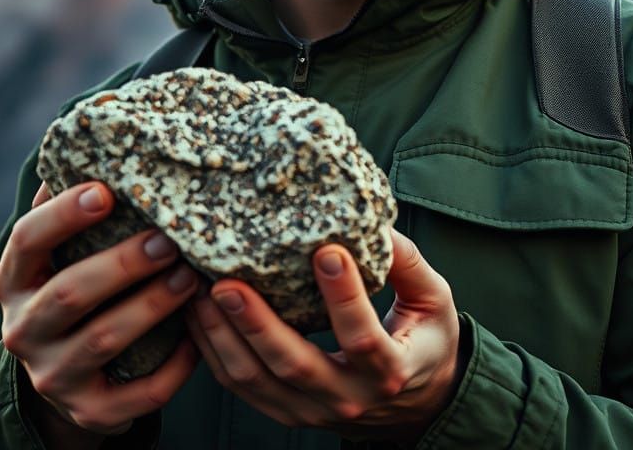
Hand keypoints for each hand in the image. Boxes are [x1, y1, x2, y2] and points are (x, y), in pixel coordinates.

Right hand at [0, 181, 201, 440]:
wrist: (68, 375)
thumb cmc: (76, 283)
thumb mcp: (63, 249)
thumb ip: (74, 201)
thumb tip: (103, 121)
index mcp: (16, 277)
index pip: (28, 240)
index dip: (65, 214)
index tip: (106, 190)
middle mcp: (23, 328)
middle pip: (71, 293)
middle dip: (124, 263)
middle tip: (169, 239)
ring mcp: (52, 375)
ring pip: (104, 340)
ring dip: (152, 305)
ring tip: (192, 277)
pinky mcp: (88, 411)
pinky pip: (135, 395)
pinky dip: (172, 368)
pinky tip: (200, 340)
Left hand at [186, 230, 463, 442]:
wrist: (418, 401)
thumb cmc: (425, 338)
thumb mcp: (432, 299)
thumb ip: (407, 262)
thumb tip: (373, 220)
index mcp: (390, 371)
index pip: (363, 339)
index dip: (343, 297)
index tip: (326, 251)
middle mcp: (348, 399)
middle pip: (294, 365)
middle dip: (258, 323)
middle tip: (229, 283)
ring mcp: (312, 411)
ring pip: (257, 380)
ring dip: (225, 336)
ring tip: (201, 292)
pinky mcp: (286, 411)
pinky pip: (241, 387)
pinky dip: (215, 351)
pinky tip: (200, 314)